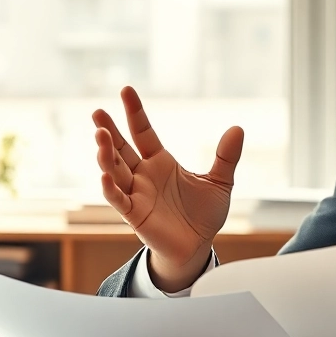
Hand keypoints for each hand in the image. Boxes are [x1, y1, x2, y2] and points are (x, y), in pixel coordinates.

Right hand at [92, 87, 244, 292]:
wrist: (198, 247)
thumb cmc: (203, 215)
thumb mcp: (220, 182)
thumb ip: (225, 157)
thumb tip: (237, 128)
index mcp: (160, 162)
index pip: (142, 131)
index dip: (135, 112)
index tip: (126, 90)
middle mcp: (143, 175)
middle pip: (120, 149)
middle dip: (109, 131)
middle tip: (98, 114)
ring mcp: (136, 194)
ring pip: (114, 171)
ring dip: (105, 155)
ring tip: (100, 136)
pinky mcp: (134, 215)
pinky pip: (119, 200)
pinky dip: (110, 188)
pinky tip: (104, 175)